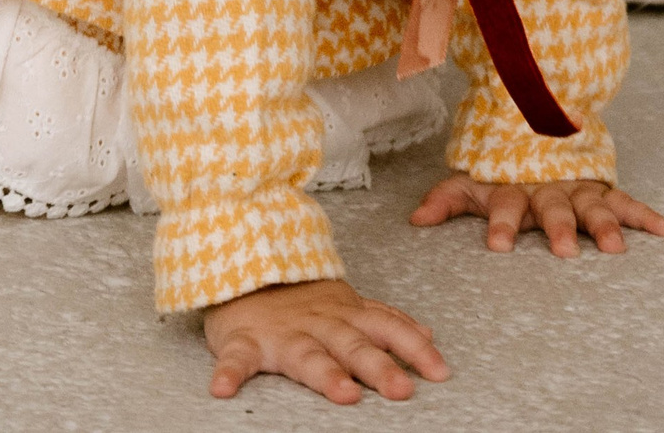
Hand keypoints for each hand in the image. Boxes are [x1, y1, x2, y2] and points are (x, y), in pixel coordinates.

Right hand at [203, 278, 445, 405]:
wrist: (242, 269)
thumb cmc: (299, 299)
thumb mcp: (346, 304)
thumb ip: (383, 321)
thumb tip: (426, 336)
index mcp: (344, 315)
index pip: (387, 328)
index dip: (413, 347)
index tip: (440, 371)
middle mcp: (318, 324)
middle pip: (353, 346)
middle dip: (378, 367)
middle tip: (402, 389)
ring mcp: (281, 333)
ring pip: (306, 355)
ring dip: (325, 374)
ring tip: (343, 393)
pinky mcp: (243, 340)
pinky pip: (235, 358)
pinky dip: (230, 372)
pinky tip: (224, 389)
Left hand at [412, 173, 663, 256]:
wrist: (533, 119)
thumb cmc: (500, 165)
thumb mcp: (472, 179)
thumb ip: (447, 198)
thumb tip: (415, 221)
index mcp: (513, 188)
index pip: (505, 206)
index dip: (501, 224)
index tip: (499, 245)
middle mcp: (548, 188)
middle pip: (553, 209)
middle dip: (558, 228)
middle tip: (564, 250)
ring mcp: (577, 187)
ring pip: (591, 206)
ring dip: (603, 224)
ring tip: (615, 247)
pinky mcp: (601, 188)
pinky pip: (626, 200)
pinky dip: (645, 214)